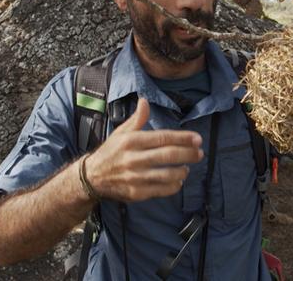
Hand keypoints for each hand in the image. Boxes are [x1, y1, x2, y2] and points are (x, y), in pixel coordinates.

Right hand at [85, 98, 203, 201]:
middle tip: (199, 153)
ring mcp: (135, 177)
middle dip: (188, 154)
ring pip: (167, 174)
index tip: (197, 139)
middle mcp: (133, 159)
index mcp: (131, 141)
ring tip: (188, 167)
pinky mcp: (137, 193)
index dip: (183, 138)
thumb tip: (144, 100)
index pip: (163, 138)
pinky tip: (178, 180)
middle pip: (168, 155)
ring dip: (182, 170)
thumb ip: (137, 119)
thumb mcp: (121, 132)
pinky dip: (174, 186)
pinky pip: (161, 190)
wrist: (92, 177)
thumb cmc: (111, 152)